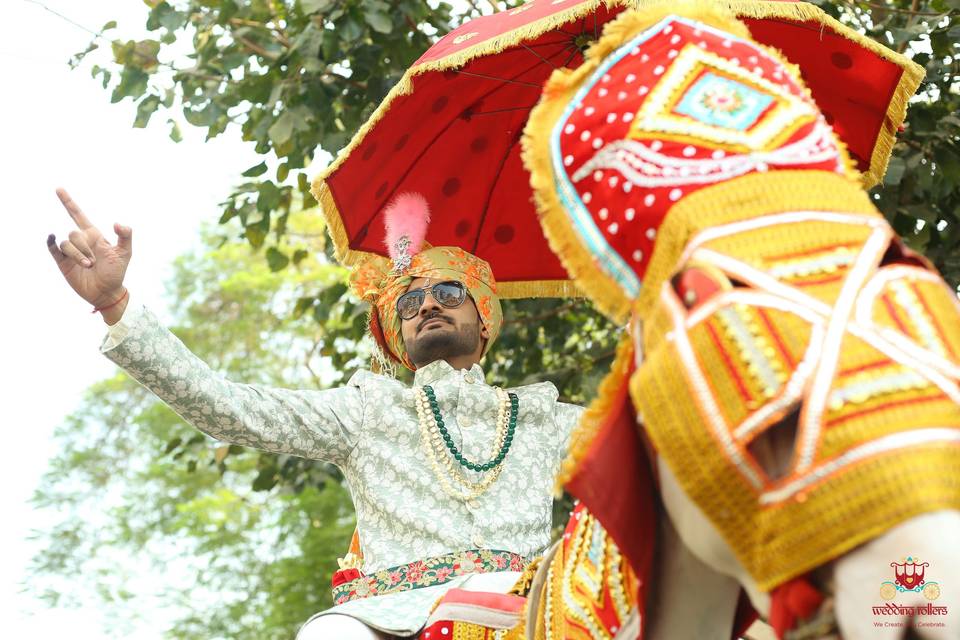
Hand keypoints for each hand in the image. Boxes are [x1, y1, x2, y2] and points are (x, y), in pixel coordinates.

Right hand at [47, 188, 132, 308]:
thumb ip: (125, 235)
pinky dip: (52, 243)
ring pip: (66, 244)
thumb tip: (116, 223)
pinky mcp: (62, 262)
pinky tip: (52, 238)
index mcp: (94, 235)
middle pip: (75, 234)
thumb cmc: (117, 272)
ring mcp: (70, 251)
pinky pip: (53, 249)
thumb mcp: (125, 253)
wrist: (107, 292)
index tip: (58, 189)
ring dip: (78, 255)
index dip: (68, 202)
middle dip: (86, 248)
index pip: (78, 214)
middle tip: (96, 262)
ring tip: (89, 266)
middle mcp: (80, 241)